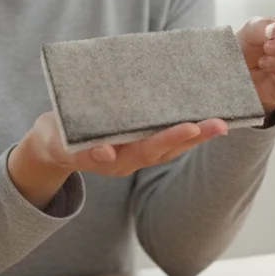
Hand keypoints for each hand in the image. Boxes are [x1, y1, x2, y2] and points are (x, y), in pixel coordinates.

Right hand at [16, 111, 227, 177]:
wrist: (52, 145)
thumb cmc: (56, 138)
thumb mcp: (59, 143)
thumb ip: (81, 149)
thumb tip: (105, 153)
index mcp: (114, 160)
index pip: (146, 149)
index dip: (169, 139)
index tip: (189, 128)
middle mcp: (131, 160)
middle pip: (167, 150)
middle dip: (194, 137)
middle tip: (219, 123)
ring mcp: (136, 153)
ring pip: (172, 146)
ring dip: (197, 134)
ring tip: (222, 120)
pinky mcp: (139, 142)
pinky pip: (167, 137)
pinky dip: (186, 127)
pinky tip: (204, 115)